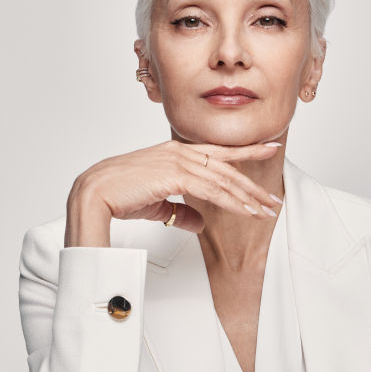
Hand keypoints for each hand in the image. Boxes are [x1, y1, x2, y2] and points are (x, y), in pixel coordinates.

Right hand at [66, 137, 282, 240]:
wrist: (96, 194)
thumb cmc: (119, 197)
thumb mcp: (158, 204)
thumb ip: (181, 210)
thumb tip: (200, 223)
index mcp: (175, 152)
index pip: (218, 151)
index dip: (245, 151)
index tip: (268, 148)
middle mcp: (180, 152)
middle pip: (227, 167)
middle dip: (254, 183)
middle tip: (274, 198)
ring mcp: (179, 161)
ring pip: (224, 180)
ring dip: (248, 197)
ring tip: (267, 210)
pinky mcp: (176, 175)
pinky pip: (213, 190)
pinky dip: (233, 202)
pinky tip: (247, 211)